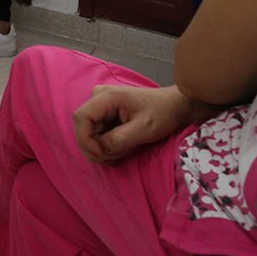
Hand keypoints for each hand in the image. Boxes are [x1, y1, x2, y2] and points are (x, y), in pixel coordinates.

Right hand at [72, 83, 205, 164]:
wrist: (175, 106)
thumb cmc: (163, 114)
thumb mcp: (143, 129)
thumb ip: (118, 139)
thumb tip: (99, 150)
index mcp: (106, 97)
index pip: (81, 118)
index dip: (86, 140)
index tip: (102, 155)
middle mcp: (98, 97)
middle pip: (84, 127)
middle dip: (96, 147)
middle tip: (116, 158)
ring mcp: (101, 104)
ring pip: (90, 131)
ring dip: (102, 147)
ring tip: (123, 152)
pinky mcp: (105, 111)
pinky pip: (97, 131)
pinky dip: (106, 144)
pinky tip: (121, 148)